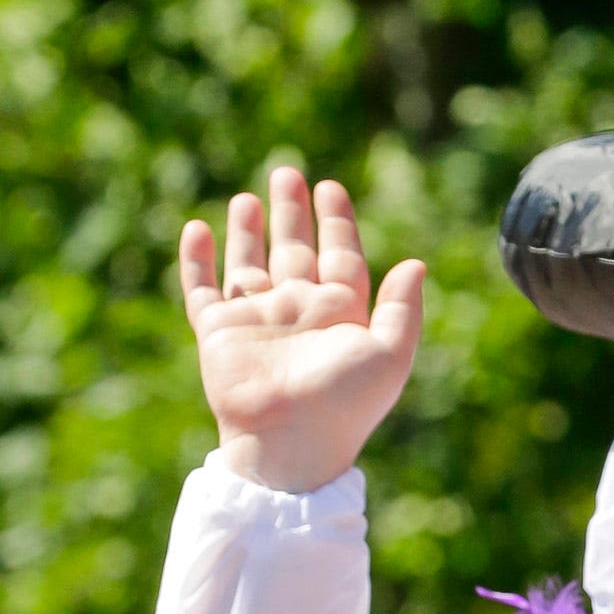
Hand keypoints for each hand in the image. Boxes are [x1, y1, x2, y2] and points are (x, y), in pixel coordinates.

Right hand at [180, 166, 423, 492]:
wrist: (290, 441)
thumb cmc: (344, 404)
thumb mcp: (389, 355)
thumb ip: (404, 309)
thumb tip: (416, 263)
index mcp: (339, 314)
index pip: (340, 256)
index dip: (337, 222)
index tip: (332, 187)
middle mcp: (297, 312)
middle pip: (294, 250)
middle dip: (292, 213)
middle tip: (288, 173)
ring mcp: (256, 320)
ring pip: (250, 264)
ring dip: (247, 232)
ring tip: (247, 198)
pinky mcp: (218, 332)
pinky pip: (203, 289)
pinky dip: (197, 260)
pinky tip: (197, 229)